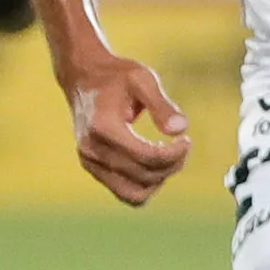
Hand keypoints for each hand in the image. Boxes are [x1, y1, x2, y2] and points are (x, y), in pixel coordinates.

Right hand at [66, 52, 190, 206]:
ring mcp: (89, 161)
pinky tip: (155, 162)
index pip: (146, 156)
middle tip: (182, 144)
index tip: (186, 140)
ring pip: (135, 193)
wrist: (84, 77)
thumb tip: (181, 129)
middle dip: (171, 164)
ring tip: (170, 156)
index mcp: (103, 126)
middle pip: (144, 175)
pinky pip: (125, 192)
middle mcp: (92, 149)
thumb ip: (162, 104)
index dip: (174, 154)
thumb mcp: (143, 78)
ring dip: (160, 179)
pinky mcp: (92, 168)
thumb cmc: (117, 76)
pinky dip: (146, 184)